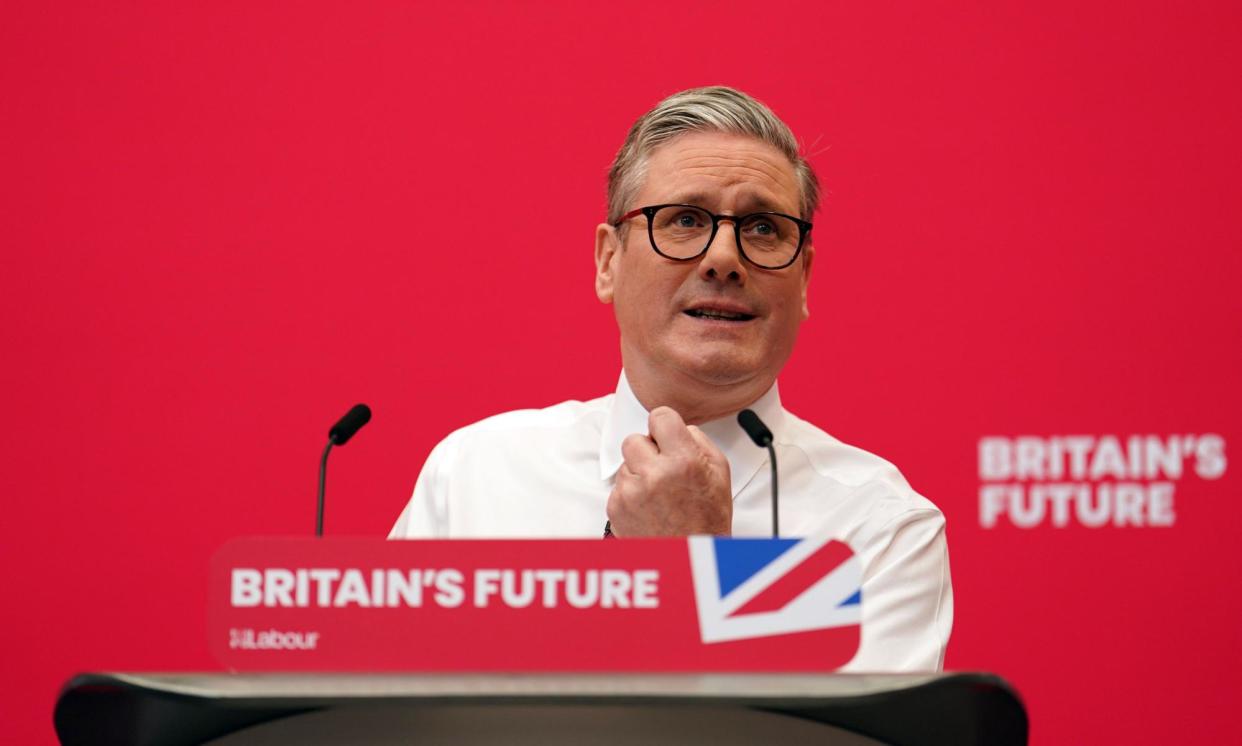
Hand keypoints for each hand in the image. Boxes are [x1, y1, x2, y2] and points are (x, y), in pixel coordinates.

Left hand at [606, 406, 731, 535]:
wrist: (689, 561)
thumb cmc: (707, 522)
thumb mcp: (720, 474)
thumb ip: (699, 441)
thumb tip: (680, 427)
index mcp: (683, 461)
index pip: (659, 416)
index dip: (664, 426)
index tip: (667, 436)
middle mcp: (654, 474)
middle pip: (634, 439)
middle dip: (648, 450)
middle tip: (663, 469)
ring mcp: (631, 492)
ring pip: (625, 464)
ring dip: (639, 473)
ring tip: (659, 495)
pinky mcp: (615, 508)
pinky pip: (618, 486)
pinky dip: (630, 494)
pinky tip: (649, 508)